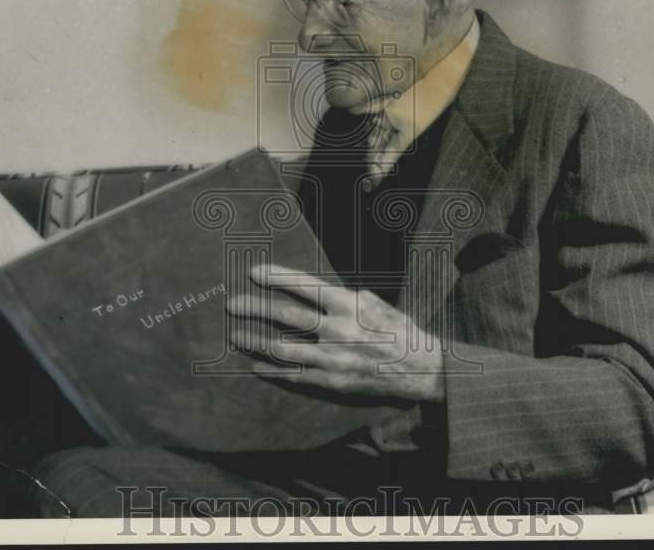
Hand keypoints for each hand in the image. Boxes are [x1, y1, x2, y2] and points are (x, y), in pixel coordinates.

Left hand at [226, 263, 445, 402]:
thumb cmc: (399, 330)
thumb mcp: (377, 303)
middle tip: (232, 304)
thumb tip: (325, 293)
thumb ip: (348, 298)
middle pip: (286, 317)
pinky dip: (272, 371)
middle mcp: (337, 330)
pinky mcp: (332, 382)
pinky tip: (255, 365)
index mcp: (348, 306)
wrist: (420, 369)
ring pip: (283, 349)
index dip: (277, 278)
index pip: (305, 287)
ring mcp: (332, 359)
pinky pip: (295, 376)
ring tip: (237, 335)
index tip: (253, 272)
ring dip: (256, 341)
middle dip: (255, 308)